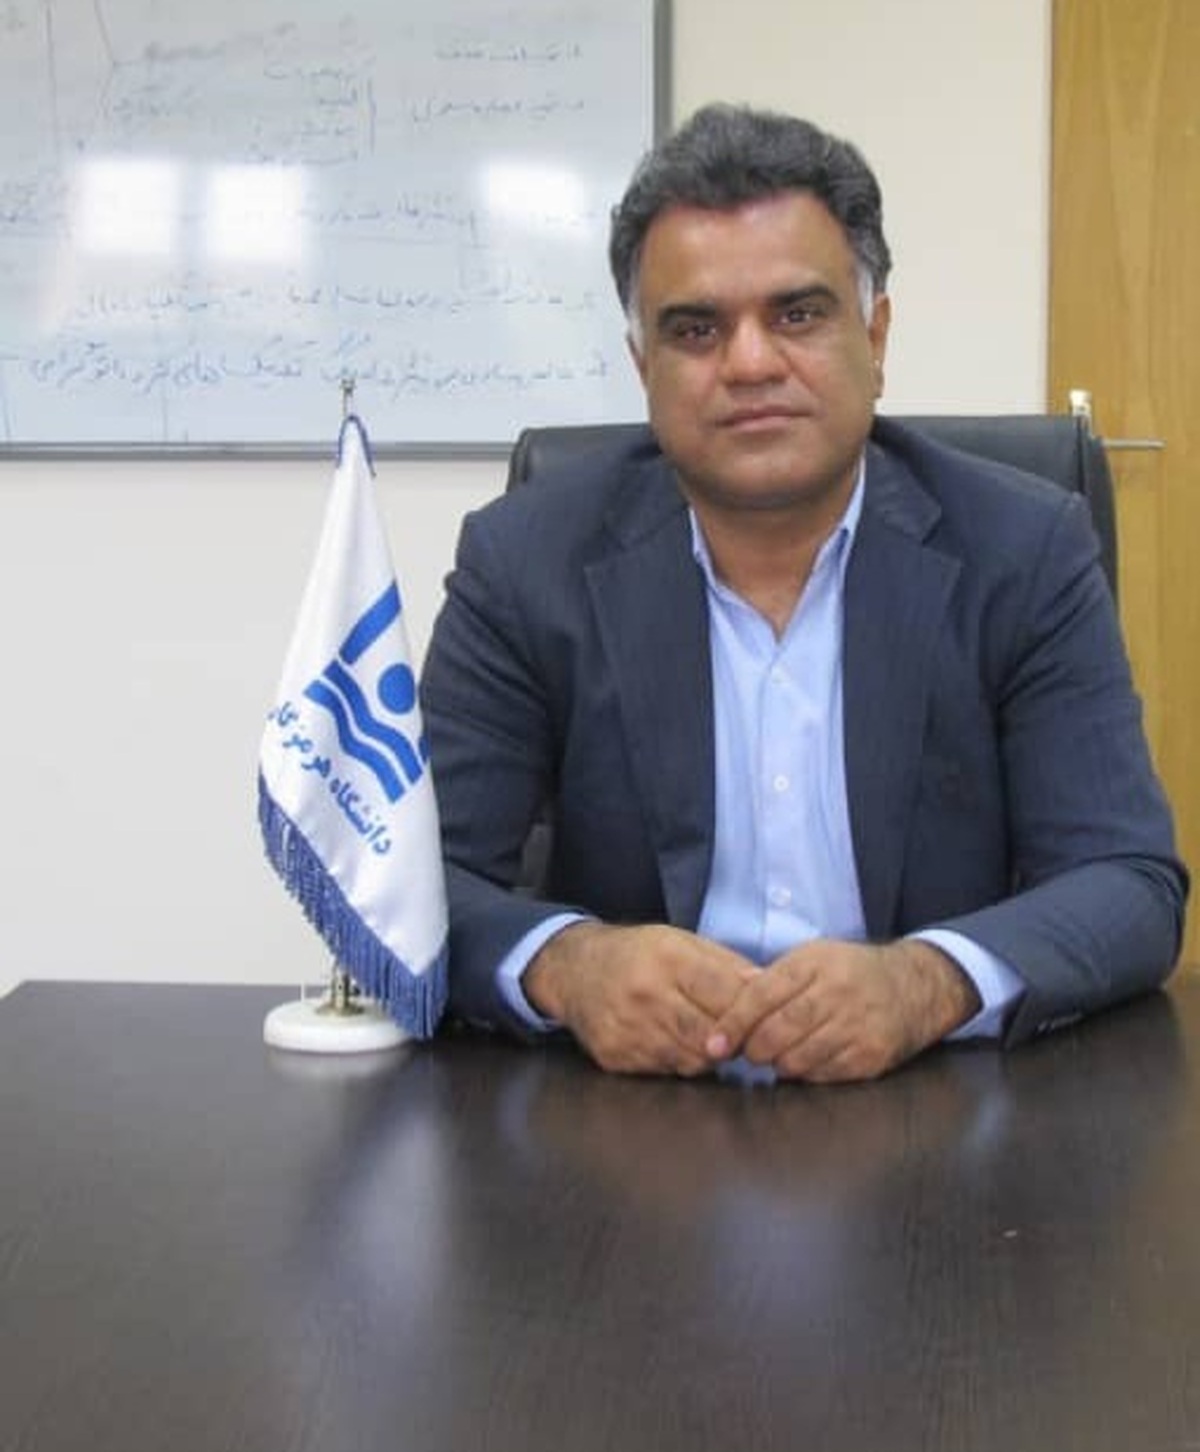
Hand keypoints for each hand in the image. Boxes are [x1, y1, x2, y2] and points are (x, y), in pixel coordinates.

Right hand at [523, 921, 757, 1075]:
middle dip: (733, 1039)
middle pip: (710, 1034)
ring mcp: (627, 1029)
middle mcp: (645, 994)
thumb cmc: (639, 954)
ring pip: (692, 1059)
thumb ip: (726, 965)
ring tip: (709, 1037)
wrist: (576, 971)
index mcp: (667, 958)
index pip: (724, 994)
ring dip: (709, 1053)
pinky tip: (677, 1043)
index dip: (750, 1013)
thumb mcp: (683, 942)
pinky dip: (680, 1060)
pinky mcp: (615, 1056)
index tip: (764, 1019)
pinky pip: (666, 1071)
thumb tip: (769, 987)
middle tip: (742, 1036)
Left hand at [705, 938, 980, 1081]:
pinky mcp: (870, 1056)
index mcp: (814, 963)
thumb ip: (773, 977)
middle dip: (753, 1049)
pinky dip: (807, 1073)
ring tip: (780, 1054)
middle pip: (776, 1033)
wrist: (916, 987)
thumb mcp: (814, 957)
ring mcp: (856, 1026)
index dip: (732, 1025)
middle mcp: (836, 993)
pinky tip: (808, 1060)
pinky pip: (822, 1076)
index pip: (761, 997)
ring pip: (796, 1060)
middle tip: (750, 1051)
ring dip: (779, 1063)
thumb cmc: (853, 971)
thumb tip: (730, 988)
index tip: (714, 1045)